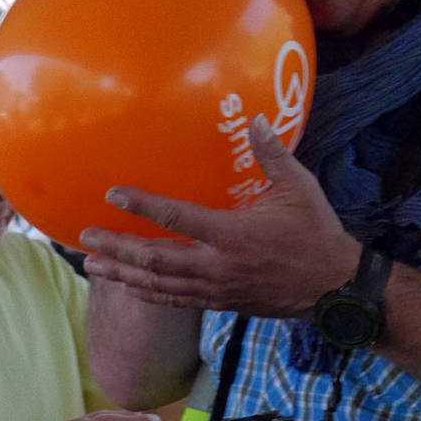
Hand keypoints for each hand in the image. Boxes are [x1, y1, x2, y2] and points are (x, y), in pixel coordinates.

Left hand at [81, 114, 359, 317]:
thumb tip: (255, 118)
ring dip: (123, 274)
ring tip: (92, 266)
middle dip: (118, 248)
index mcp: (232, 234)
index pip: (177, 218)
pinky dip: (149, 293)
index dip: (143, 206)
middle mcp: (217, 265)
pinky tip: (129, 287)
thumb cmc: (316, 233)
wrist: (334, 287)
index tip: (113, 195)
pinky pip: (176, 300)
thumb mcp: (299, 188)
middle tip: (86, 239)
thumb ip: (273, 154)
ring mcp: (216, 288)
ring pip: (159, 285)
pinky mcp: (222, 302)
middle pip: (155, 259)